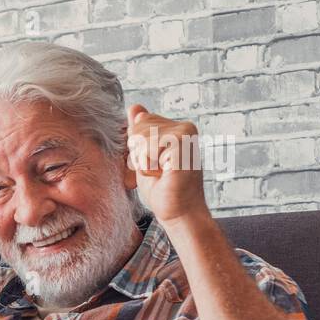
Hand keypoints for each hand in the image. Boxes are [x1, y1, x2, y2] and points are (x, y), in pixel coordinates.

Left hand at [126, 104, 208, 225]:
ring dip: (143, 162)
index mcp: (177, 127)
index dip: (137, 149)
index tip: (154, 164)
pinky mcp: (182, 146)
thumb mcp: (145, 156)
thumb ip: (140, 133)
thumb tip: (134, 108)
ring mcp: (186, 134)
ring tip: (161, 173)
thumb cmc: (162, 188)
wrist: (179, 212)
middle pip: (137, 129)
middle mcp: (185, 126)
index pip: (139, 123)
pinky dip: (148, 167)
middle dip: (139, 155)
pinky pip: (147, 150)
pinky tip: (164, 174)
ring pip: (140, 139)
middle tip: (157, 170)